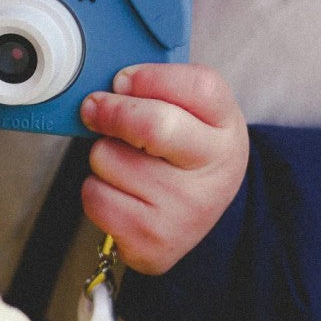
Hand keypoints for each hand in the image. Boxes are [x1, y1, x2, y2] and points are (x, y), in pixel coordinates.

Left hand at [79, 63, 248, 274]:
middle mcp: (214, 171)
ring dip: (102, 153)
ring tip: (126, 162)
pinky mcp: (154, 242)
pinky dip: (95, 188)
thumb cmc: (184, 147)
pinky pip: (95, 196)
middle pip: (152, 125)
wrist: (198, 212)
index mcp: (226, 126)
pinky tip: (120, 192)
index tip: (122, 81)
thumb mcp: (191, 109)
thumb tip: (109, 86)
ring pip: (108, 158)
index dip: (148, 77)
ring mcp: (186, 210)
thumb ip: (158, 86)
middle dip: (110, 110)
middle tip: (94, 106)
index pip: (197, 86)